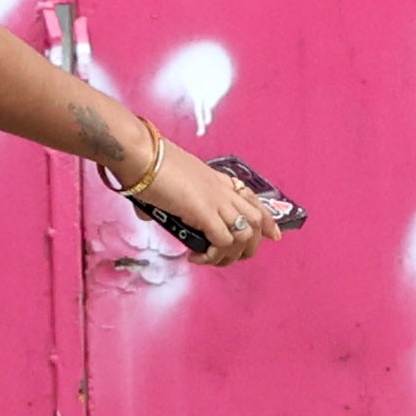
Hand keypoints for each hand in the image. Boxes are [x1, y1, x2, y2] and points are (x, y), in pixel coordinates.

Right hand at [132, 147, 279, 268]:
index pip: (251, 199)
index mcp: (215, 179)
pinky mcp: (205, 212)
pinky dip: (212, 256)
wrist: (141, 155)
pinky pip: (222, 242)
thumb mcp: (165, 182)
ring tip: (211, 260)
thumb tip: (147, 214)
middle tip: (234, 258)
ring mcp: (216, 200)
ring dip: (231, 255)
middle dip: (252, 245)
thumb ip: (161, 200)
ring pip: (245, 234)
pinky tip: (195, 257)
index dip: (266, 219)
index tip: (274, 234)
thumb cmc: (147, 163)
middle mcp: (221, 190)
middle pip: (255, 219)